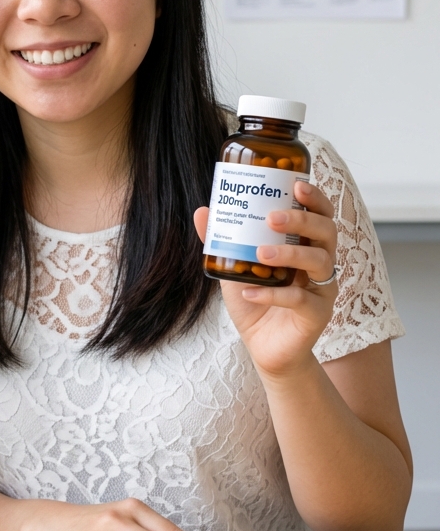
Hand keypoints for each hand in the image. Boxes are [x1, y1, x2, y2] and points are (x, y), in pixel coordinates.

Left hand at [194, 180, 337, 377]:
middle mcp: (320, 263)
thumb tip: (202, 211)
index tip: (297, 184)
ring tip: (260, 253)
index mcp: (305, 245)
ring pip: (320, 262)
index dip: (315, 198)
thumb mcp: (234, 267)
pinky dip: (273, 295)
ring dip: (289, 254)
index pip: (320, 215)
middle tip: (273, 218)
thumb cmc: (255, 300)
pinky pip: (301, 300)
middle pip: (327, 232)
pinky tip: (249, 292)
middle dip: (302, 221)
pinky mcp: (317, 315)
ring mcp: (322, 289)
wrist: (263, 346)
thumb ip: (222, 241)